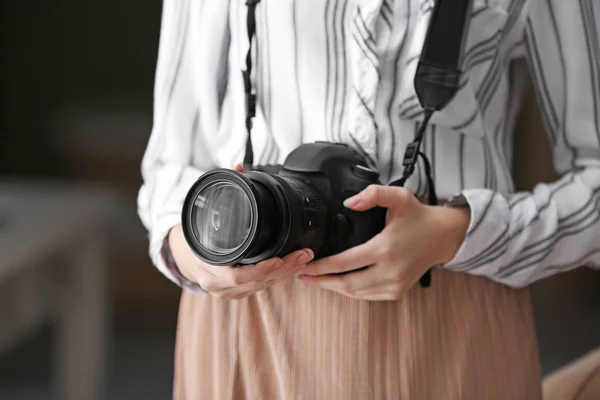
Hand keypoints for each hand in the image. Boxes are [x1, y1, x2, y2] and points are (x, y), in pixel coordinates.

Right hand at [168, 163, 314, 299]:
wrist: (184, 256)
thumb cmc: (197, 234)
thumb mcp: (206, 212)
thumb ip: (225, 189)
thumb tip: (239, 167)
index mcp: (208, 266)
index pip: (237, 276)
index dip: (261, 270)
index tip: (281, 259)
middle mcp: (217, 284)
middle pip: (256, 282)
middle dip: (283, 269)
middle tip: (304, 255)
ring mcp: (227, 292)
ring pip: (261, 287)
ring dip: (284, 274)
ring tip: (303, 259)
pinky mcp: (236, 294)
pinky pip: (259, 288)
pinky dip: (276, 277)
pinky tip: (291, 267)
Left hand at [298, 185, 469, 300]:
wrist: (443, 236)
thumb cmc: (418, 216)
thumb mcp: (398, 196)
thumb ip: (373, 194)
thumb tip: (349, 202)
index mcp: (384, 249)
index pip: (343, 263)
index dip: (320, 266)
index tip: (304, 264)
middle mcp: (389, 271)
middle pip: (345, 284)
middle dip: (321, 281)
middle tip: (302, 275)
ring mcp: (394, 285)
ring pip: (355, 293)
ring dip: (333, 287)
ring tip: (316, 279)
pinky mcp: (397, 291)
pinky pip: (367, 296)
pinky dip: (350, 291)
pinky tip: (338, 283)